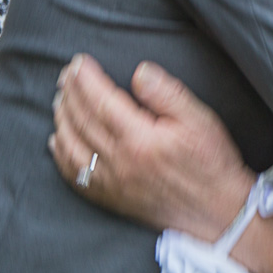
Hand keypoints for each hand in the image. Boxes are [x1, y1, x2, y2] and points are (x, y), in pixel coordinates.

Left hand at [50, 55, 254, 241]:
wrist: (214, 210)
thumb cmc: (210, 162)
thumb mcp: (199, 119)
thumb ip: (167, 93)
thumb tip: (140, 71)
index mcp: (140, 138)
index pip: (102, 100)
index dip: (87, 79)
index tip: (79, 61)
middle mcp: (118, 160)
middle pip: (82, 120)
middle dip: (70, 93)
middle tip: (66, 74)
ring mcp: (110, 181)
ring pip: (72, 145)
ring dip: (62, 119)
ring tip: (61, 99)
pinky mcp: (109, 196)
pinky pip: (74, 174)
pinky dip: (60, 155)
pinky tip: (58, 140)